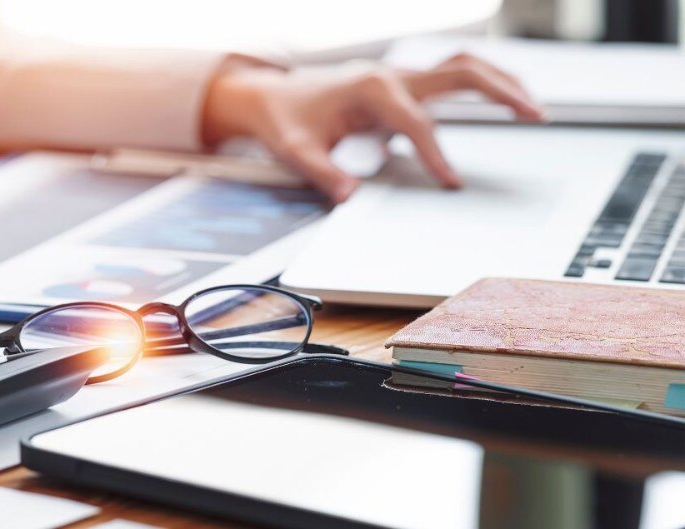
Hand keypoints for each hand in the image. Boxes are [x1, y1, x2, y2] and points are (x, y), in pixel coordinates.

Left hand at [202, 54, 545, 202]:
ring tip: (534, 106)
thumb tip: (349, 196)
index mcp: (369, 88)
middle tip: (535, 115)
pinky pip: (451, 76)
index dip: (436, 152)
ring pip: (461, 66)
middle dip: (499, 92)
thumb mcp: (294, 151)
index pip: (416, 121)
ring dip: (499, 80)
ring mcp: (399, 76)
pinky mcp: (403, 83)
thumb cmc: (284, 121)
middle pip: (459, 72)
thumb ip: (323, 172)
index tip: (452, 182)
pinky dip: (482, 83)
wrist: (271, 97)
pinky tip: (505, 98)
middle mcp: (391, 75)